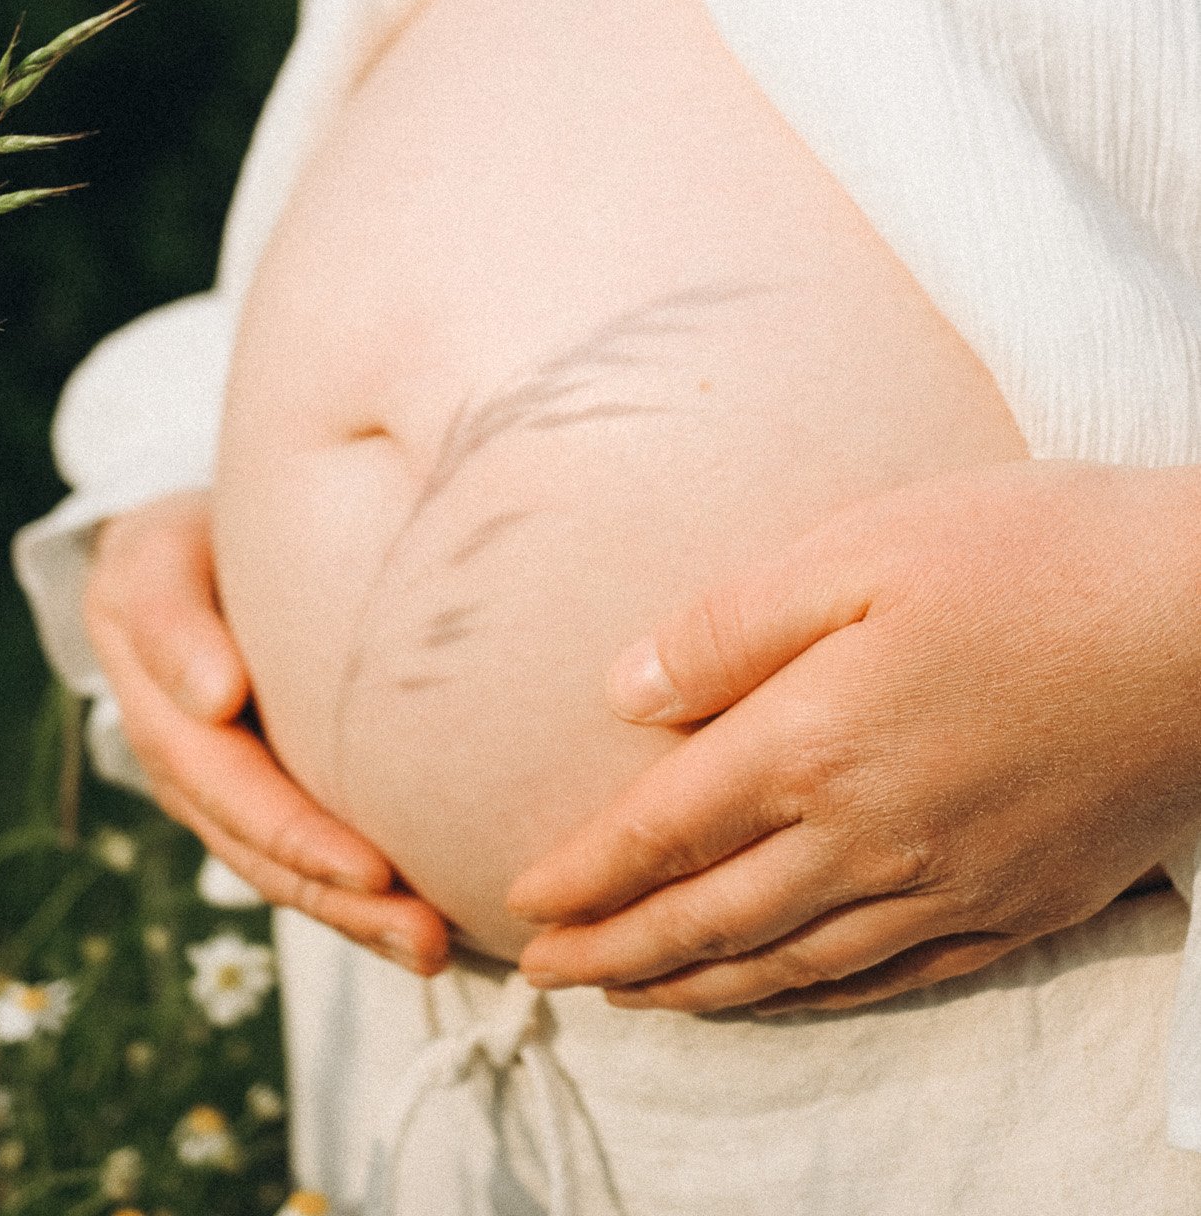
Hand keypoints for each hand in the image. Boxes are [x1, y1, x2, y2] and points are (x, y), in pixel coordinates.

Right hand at [84, 489, 450, 972]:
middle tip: (423, 930)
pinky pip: (308, 854)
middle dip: (340, 896)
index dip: (294, 830)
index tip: (371, 867)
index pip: (220, 780)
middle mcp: (183, 763)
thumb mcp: (158, 556)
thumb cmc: (189, 540)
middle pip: (258, 846)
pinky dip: (360, 896)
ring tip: (435, 947)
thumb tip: (217, 702)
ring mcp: (219, 787)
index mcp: (153, 705)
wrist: (190, 548)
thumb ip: (172, 619)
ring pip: (283, 869)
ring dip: (357, 917)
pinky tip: (430, 923)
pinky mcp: (266, 789)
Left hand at [510, 460, 1200, 1012]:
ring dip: (698, 991)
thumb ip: (728, 627)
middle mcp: (869, 843)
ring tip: (636, 999)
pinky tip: (787, 996)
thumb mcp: (856, 550)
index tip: (521, 902)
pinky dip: (813, 999)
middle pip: (710, 925)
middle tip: (542, 977)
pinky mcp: (1018, 906)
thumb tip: (621, 691)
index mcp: (813, 748)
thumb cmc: (1029, 557)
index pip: (662, 838)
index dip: (584, 878)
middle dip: (616, 957)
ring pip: (791, 968)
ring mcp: (949, 889)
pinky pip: (889, 982)